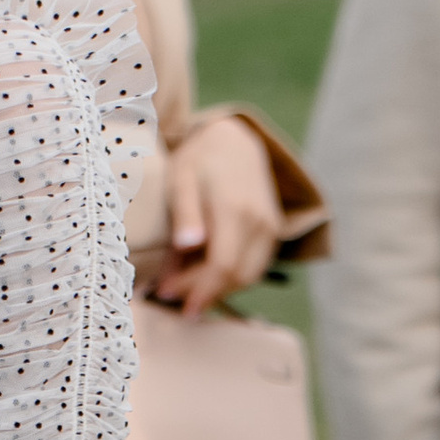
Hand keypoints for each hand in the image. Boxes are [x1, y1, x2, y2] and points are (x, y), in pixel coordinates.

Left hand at [150, 117, 283, 311]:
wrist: (234, 142)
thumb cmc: (200, 161)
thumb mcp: (181, 179)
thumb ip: (186, 213)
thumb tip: (187, 245)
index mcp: (235, 208)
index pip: (223, 265)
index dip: (197, 289)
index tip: (167, 297)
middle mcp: (260, 221)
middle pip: (237, 277)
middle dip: (203, 294)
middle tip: (167, 295)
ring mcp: (271, 228)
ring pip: (249, 276)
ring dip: (216, 289)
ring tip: (181, 287)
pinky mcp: (273, 232)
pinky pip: (254, 266)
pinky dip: (229, 277)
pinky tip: (201, 274)